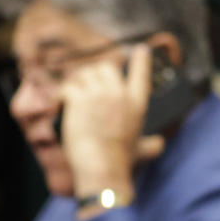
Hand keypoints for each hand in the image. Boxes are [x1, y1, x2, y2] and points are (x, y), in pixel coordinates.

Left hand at [59, 44, 166, 211]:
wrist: (102, 170)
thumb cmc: (121, 163)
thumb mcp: (141, 151)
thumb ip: (151, 145)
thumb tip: (160, 145)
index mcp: (136, 104)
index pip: (141, 73)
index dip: (141, 59)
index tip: (141, 50)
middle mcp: (119, 95)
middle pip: (106, 67)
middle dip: (94, 73)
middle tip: (85, 88)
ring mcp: (99, 95)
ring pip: (84, 74)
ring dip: (75, 84)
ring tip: (70, 99)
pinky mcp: (79, 100)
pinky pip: (67, 87)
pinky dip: (61, 96)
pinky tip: (60, 105)